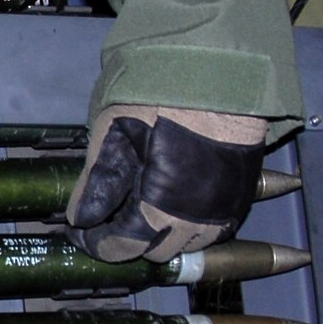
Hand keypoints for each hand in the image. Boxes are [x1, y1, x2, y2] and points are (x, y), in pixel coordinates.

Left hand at [66, 105, 268, 262]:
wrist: (221, 72)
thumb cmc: (162, 97)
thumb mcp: (114, 133)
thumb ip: (97, 182)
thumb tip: (80, 218)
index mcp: (159, 207)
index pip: (122, 248)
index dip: (96, 244)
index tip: (82, 234)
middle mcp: (195, 218)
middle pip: (157, 252)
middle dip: (131, 239)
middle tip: (113, 215)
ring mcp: (223, 208)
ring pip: (190, 243)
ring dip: (166, 234)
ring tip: (146, 206)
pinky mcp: (242, 195)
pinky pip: (216, 227)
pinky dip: (194, 223)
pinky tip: (177, 199)